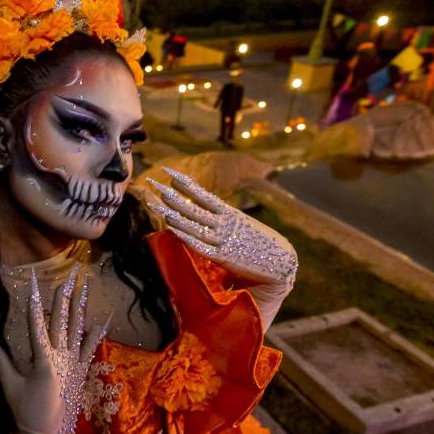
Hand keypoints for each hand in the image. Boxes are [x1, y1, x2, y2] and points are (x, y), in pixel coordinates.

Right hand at [0, 263, 109, 433]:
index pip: (37, 321)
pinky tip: (103, 317)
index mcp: (42, 359)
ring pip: (79, 328)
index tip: (36, 279)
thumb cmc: (25, 410)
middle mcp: (62, 358)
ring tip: (87, 286)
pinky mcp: (82, 371)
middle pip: (63, 319)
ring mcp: (75, 364)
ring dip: (82, 306)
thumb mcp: (9, 382)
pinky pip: (91, 347)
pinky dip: (97, 332)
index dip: (36, 298)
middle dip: (66, 294)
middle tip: (71, 274)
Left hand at [144, 167, 296, 286]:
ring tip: (156, 202)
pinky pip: (199, 244)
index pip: (203, 194)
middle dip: (171, 195)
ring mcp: (223, 239)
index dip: (185, 183)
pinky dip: (185, 235)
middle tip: (153, 182)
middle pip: (192, 206)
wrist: (281, 262)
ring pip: (193, 224)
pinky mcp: (223, 256)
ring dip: (173, 213)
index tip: (169, 172)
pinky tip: (171, 228)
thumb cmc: (259, 244)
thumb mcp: (242, 224)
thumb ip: (223, 218)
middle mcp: (225, 223)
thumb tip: (203, 208)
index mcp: (230, 213)